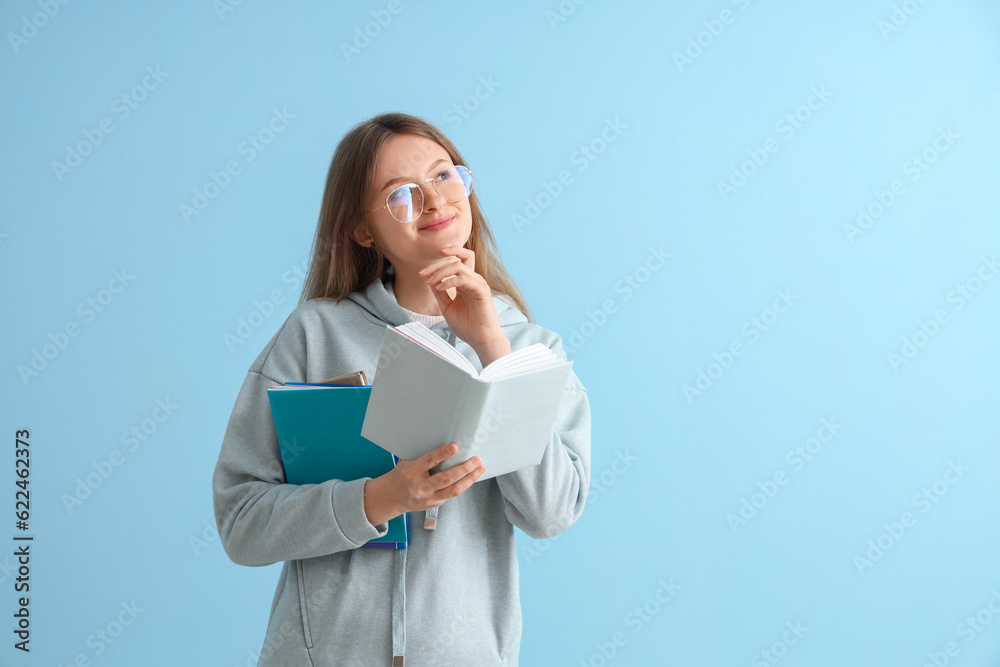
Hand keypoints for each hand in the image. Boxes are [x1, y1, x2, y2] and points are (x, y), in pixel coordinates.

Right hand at [370, 443, 485, 520]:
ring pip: (453, 490)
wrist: (392, 497)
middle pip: (446, 478)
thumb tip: (445, 445)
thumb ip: (423, 457)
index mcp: (411, 472)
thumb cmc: (401, 475)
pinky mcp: (434, 504)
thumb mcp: (407, 463)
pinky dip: (464, 485)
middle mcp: (420, 487)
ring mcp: (428, 498)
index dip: (443, 454)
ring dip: (469, 479)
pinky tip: (471, 477)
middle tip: (476, 459)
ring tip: (480, 468)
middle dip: (464, 468)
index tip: (455, 447)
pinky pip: (452, 494)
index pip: (429, 461)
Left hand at [418, 247, 505, 354]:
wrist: (480, 340)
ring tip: (431, 282)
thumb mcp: (447, 306)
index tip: (422, 273)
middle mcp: (473, 280)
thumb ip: (440, 293)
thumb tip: (429, 279)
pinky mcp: (482, 290)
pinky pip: (463, 278)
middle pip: (455, 260)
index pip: (454, 262)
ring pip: (458, 265)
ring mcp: (478, 284)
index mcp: (466, 283)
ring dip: (441, 272)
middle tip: (423, 273)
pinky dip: (449, 281)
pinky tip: (440, 287)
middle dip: (436, 265)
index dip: (437, 264)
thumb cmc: (467, 326)